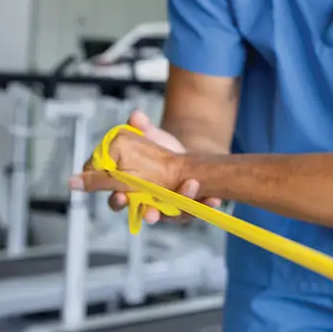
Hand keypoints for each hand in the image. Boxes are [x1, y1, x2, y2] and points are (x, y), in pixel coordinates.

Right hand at [69, 109, 218, 223]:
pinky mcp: (191, 207)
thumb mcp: (150, 136)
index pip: (117, 201)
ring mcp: (171, 208)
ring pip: (174, 215)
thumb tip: (136, 116)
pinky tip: (215, 199)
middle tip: (151, 214)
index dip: (117, 201)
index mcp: (130, 190)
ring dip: (182, 206)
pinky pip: (198, 210)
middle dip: (149, 214)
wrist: (187, 154)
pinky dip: (206, 205)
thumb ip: (140, 127)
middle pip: (146, 214)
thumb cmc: (159, 148)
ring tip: (191, 185)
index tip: (121, 196)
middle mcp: (149, 204)